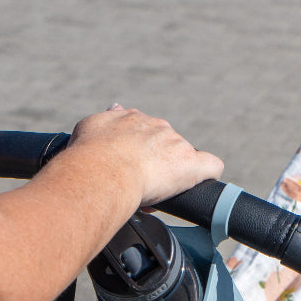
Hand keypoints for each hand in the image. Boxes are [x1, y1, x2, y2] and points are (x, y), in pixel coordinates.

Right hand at [69, 104, 223, 204]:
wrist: (104, 170)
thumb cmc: (90, 154)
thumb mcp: (89, 126)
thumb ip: (106, 118)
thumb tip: (116, 107)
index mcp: (134, 119)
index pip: (145, 132)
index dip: (141, 151)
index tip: (133, 165)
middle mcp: (158, 127)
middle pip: (165, 147)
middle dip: (156, 165)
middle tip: (140, 185)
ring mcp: (177, 144)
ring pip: (182, 159)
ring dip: (172, 175)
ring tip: (153, 193)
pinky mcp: (191, 164)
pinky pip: (211, 165)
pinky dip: (208, 174)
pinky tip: (200, 183)